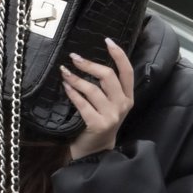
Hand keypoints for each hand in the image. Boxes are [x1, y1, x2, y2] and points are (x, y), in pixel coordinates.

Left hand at [61, 38, 133, 159]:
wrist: (96, 152)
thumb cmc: (100, 123)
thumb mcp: (110, 105)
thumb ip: (107, 88)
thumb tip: (89, 62)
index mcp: (128, 97)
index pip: (127, 71)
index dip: (118, 54)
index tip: (106, 40)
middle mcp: (122, 105)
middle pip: (108, 76)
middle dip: (89, 64)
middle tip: (74, 57)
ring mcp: (111, 115)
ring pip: (93, 89)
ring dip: (76, 78)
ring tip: (65, 71)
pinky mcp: (97, 124)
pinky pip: (82, 103)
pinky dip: (72, 93)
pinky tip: (65, 86)